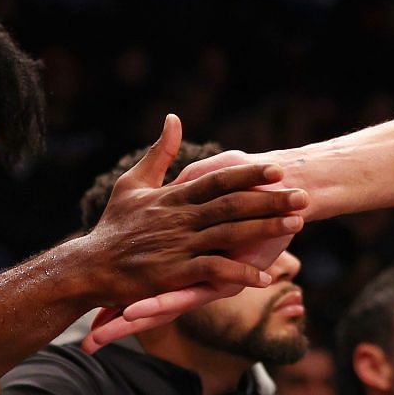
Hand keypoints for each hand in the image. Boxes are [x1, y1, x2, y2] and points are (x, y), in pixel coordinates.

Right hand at [76, 120, 303, 352]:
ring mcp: (178, 246)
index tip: (278, 169)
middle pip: (232, 205)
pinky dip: (239, 273)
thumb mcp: (133, 183)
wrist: (89, 266)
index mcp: (173, 196)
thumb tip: (173, 118)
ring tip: (296, 225)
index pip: (218, 180)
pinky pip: (213, 272)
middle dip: (270, 200)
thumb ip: (158, 152)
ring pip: (229, 234)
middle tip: (304, 195)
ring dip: (264, 230)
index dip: (249, 174)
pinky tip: (264, 277)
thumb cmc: (113, 225)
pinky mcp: (174, 274)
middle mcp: (180, 218)